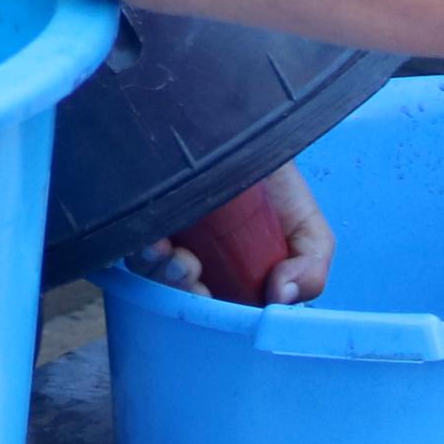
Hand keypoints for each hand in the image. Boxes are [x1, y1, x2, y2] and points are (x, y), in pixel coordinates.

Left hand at [129, 162, 335, 305]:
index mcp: (234, 281)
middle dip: (179, 289)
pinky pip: (131, 241)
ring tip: (170, 252)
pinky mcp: (149, 216)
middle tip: (186, 268)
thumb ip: (310, 271)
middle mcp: (199, 264)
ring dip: (157, 270)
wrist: (258, 132)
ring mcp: (171, 239)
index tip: (207, 295)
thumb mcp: (312, 235)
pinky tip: (150, 238)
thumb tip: (282, 297)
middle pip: (178, 293)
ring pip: (152, 272)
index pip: (215, 311)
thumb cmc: (284, 190)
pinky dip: (138, 247)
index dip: (207, 312)